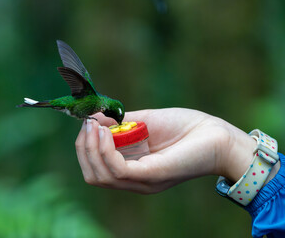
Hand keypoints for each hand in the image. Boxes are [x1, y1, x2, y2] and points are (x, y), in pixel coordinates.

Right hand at [75, 108, 256, 193]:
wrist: (215, 134)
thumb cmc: (184, 127)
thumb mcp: (144, 122)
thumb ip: (118, 123)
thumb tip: (92, 118)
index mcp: (132, 169)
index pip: (96, 168)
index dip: (85, 147)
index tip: (86, 123)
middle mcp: (135, 180)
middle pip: (93, 175)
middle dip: (84, 148)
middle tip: (87, 125)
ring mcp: (142, 180)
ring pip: (101, 175)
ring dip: (91, 148)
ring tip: (94, 126)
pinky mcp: (152, 175)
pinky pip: (118, 169)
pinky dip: (105, 150)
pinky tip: (105, 132)